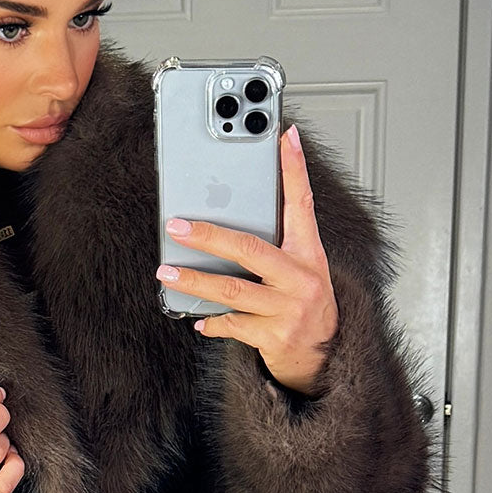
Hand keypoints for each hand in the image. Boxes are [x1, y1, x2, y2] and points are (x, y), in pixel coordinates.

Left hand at [156, 124, 338, 395]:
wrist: (323, 355)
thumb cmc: (305, 303)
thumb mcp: (302, 267)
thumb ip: (277, 240)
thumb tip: (233, 211)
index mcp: (309, 253)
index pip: (302, 203)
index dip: (294, 169)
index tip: (284, 137)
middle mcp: (301, 279)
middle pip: (250, 250)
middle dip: (209, 237)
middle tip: (177, 227)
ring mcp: (288, 310)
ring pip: (233, 291)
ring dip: (196, 282)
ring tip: (168, 274)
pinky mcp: (274, 337)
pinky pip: (232, 326)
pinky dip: (212, 322)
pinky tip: (198, 318)